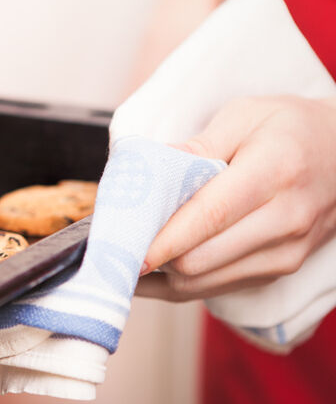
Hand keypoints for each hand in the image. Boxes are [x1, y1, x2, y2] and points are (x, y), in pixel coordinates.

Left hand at [136, 95, 335, 300]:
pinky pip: (216, 288)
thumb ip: (197, 146)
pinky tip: (152, 267)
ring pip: (204, 283)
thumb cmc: (289, 128)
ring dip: (160, 276)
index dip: (162, 238)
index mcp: (275, 173)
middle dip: (151, 257)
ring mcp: (286, 253)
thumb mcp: (245, 115)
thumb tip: (150, 174)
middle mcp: (285, 220)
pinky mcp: (278, 271)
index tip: (123, 247)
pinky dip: (179, 282)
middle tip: (113, 246)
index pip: (209, 217)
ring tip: (124, 257)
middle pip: (201, 259)